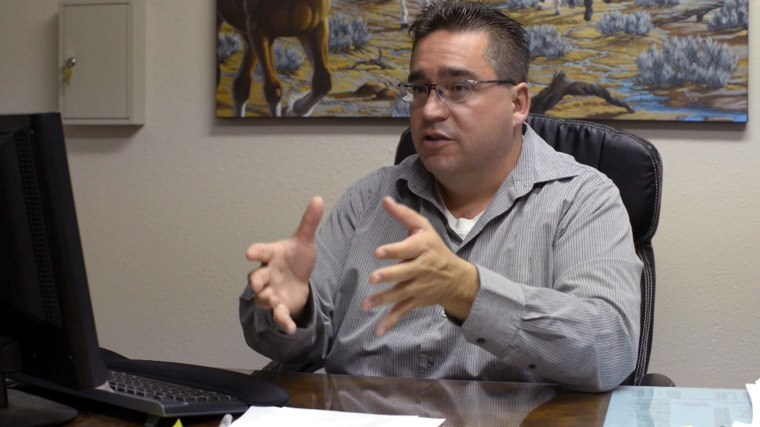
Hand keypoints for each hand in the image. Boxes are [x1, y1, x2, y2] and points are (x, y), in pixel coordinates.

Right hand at [246, 196, 323, 333]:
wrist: (300, 281)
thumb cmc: (297, 259)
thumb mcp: (306, 241)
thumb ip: (309, 222)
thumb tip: (318, 198)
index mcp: (272, 255)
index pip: (261, 251)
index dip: (255, 251)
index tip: (250, 253)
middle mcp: (267, 273)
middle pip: (257, 277)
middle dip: (256, 280)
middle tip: (256, 282)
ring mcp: (271, 291)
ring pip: (263, 297)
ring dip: (266, 299)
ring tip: (272, 300)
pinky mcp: (279, 306)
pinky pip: (277, 315)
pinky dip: (282, 322)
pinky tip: (289, 328)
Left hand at [362, 196, 478, 335]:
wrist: (456, 278)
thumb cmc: (434, 247)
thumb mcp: (423, 228)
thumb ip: (404, 215)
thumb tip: (385, 200)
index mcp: (422, 248)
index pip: (407, 249)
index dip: (393, 251)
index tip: (378, 252)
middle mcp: (421, 268)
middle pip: (404, 273)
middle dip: (389, 276)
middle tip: (373, 278)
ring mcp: (419, 287)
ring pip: (400, 294)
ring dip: (383, 300)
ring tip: (366, 304)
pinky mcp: (416, 301)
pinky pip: (402, 312)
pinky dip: (390, 322)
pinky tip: (378, 331)